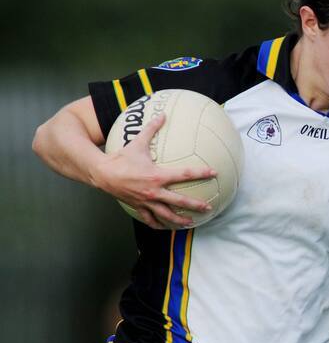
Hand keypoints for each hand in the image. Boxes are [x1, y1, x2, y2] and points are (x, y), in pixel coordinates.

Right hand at [94, 114, 214, 228]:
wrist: (101, 173)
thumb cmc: (121, 158)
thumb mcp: (137, 142)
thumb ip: (151, 129)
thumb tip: (162, 115)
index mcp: (157, 175)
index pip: (184, 174)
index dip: (201, 173)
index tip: (214, 173)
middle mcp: (154, 191)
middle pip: (179, 201)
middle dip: (195, 205)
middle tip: (208, 208)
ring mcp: (146, 201)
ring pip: (166, 215)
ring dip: (179, 220)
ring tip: (191, 223)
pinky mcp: (138, 207)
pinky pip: (150, 220)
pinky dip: (158, 225)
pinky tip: (166, 228)